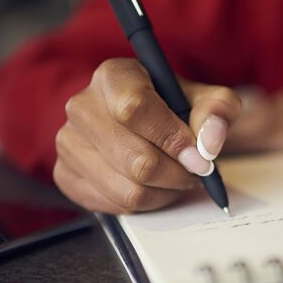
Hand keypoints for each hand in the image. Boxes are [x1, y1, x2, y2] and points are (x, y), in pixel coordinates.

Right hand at [54, 58, 240, 212]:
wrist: (140, 122)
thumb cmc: (171, 107)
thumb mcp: (203, 99)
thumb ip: (216, 111)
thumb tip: (208, 143)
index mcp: (114, 76)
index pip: (134, 110)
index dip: (172, 139)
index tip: (199, 155)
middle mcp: (82, 106)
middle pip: (137, 161)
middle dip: (177, 174)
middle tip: (194, 171)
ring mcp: (68, 142)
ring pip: (128, 190)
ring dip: (165, 193)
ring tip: (176, 178)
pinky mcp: (65, 174)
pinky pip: (113, 206)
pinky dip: (144, 204)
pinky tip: (153, 186)